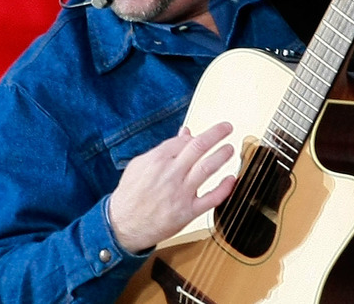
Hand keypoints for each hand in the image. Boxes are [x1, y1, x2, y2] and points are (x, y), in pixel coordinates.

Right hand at [108, 122, 236, 252]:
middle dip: (216, 134)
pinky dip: (224, 188)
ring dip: (222, 155)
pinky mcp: (188, 212)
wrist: (122, 226)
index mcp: (157, 160)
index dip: (196, 137)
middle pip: (198, 147)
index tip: (202, 138)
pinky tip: (231, 179)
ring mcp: (180, 193)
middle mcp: (171, 174)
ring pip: (207, 169)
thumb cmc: (131, 195)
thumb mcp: (140, 165)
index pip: (184, 141)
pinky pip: (211, 198)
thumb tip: (185, 132)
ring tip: (230, 148)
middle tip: (227, 127)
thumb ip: (164, 149)